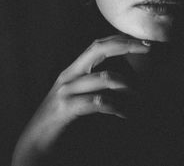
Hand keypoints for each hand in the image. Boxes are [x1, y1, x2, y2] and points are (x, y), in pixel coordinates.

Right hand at [11, 35, 150, 165]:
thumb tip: (128, 81)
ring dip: (130, 86)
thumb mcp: (80, 97)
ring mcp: (66, 91)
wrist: (35, 144)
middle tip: (149, 48)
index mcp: (73, 71)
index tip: (145, 41)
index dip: (121, 39)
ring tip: (142, 96)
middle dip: (126, 45)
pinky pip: (98, 102)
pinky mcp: (65, 109)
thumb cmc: (63, 120)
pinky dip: (118, 107)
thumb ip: (98, 86)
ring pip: (105, 77)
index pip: (98, 45)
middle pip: (99, 49)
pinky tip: (126, 114)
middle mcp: (69, 76)